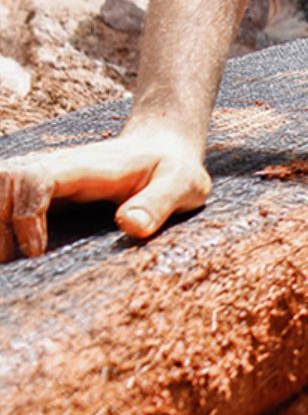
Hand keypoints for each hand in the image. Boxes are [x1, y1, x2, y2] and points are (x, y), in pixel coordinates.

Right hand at [0, 130, 210, 260]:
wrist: (163, 148)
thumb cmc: (173, 168)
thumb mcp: (182, 184)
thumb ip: (158, 203)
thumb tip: (130, 226)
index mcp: (85, 167)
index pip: (36, 178)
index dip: (27, 214)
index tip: (37, 252)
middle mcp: (56, 168)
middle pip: (3, 182)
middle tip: (11, 266)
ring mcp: (46, 179)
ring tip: (8, 265)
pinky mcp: (44, 193)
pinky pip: (7, 202)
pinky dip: (2, 224)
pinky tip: (11, 256)